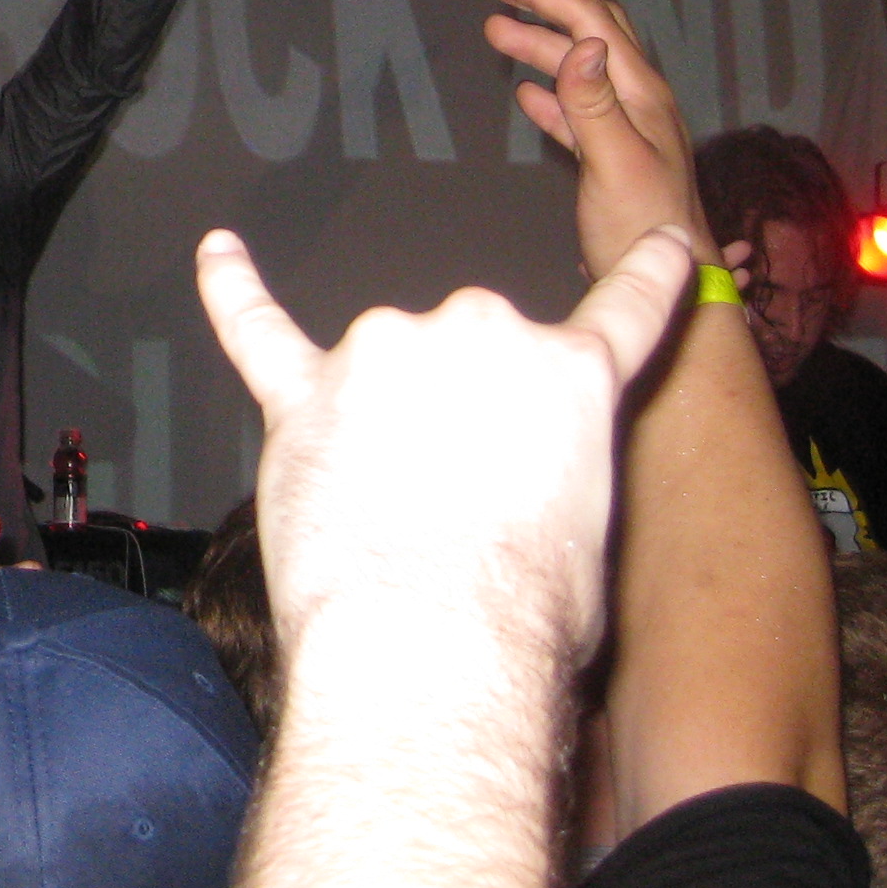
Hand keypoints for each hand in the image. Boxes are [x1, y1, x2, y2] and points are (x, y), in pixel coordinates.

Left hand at [196, 222, 694, 663]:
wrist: (434, 645)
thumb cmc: (527, 616)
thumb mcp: (589, 540)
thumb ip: (556, 479)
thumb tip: (515, 495)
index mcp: (573, 374)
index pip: (625, 311)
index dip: (650, 274)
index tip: (667, 241)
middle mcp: (479, 332)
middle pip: (473, 349)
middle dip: (464, 414)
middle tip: (462, 508)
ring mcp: (384, 355)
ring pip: (383, 365)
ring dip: (382, 420)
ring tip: (391, 515)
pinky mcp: (303, 395)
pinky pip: (258, 326)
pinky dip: (233, 288)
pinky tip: (219, 252)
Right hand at [481, 0, 704, 276]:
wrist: (673, 285)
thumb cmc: (644, 227)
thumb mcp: (616, 162)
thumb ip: (594, 104)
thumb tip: (578, 45)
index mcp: (641, 93)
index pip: (591, 23)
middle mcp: (638, 101)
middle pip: (591, 33)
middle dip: (545, 2)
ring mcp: (626, 129)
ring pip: (579, 69)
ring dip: (539, 46)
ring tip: (495, 32)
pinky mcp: (610, 158)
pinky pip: (577, 110)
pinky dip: (549, 93)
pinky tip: (526, 97)